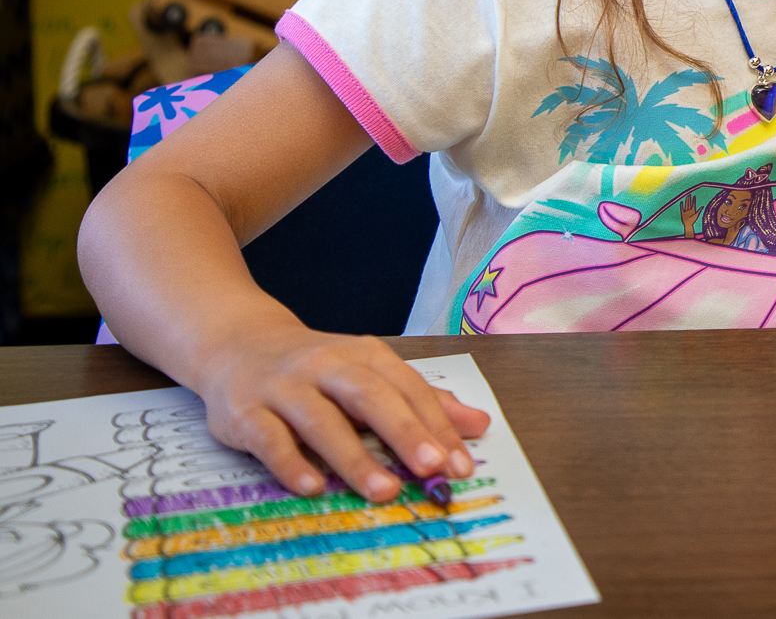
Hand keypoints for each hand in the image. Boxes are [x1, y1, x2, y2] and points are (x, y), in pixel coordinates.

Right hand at [194, 322, 491, 501]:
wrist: (237, 344)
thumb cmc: (317, 370)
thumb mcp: (371, 374)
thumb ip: (422, 401)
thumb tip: (478, 424)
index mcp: (365, 356)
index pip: (409, 389)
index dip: (437, 426)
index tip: (460, 464)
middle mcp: (326, 366)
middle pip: (371, 397)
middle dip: (405, 432)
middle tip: (432, 468)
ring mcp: (284, 388)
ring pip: (322, 421)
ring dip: (354, 457)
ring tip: (384, 490)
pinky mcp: (246, 412)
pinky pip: (270, 439)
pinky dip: (291, 463)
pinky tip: (313, 487)